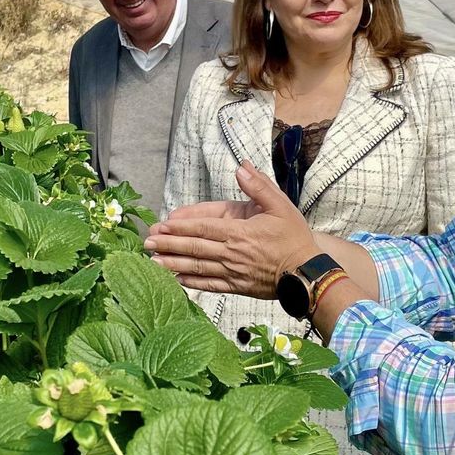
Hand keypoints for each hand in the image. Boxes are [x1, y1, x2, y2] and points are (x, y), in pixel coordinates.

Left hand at [144, 162, 319, 298]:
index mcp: (240, 233)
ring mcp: (233, 272)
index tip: (161, 226)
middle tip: (146, 244)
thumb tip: (241, 167)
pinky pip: (210, 285)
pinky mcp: (237, 287)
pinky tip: (177, 280)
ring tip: (152, 263)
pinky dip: (192, 283)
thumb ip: (259, 186)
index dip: (180, 228)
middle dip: (168, 246)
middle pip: (194, 248)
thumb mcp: (281, 205)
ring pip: (197, 268)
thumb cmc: (294, 238)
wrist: (307, 273)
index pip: (203, 228)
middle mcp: (232, 254)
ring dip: (173, 265)